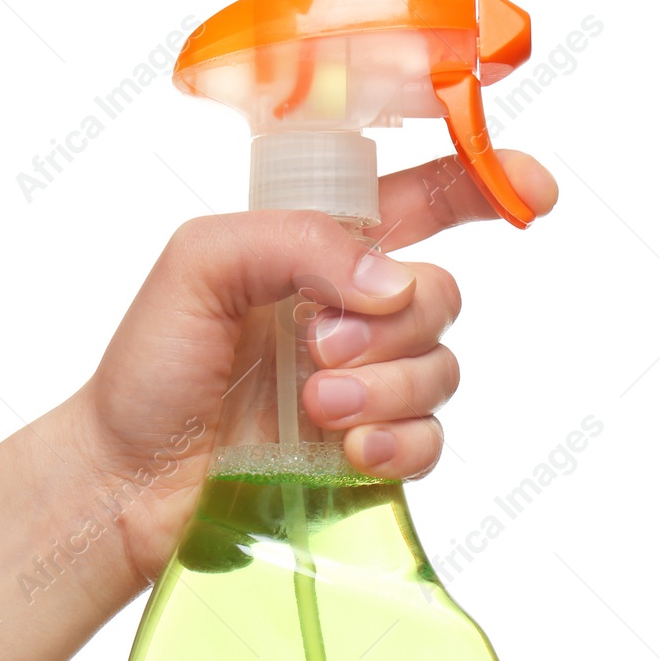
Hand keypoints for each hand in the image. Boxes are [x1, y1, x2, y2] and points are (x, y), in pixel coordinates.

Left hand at [65, 152, 557, 586]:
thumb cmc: (149, 368)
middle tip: (317, 348)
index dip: (480, 182)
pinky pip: (431, 440)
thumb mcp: (199, 264)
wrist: (126, 478)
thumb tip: (386, 283)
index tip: (533, 189)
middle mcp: (347, 315)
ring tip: (316, 405)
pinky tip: (353, 449)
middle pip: (437, 293)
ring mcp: (361, 386)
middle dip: (393, 320)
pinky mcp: (364, 453)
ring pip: (441, 369)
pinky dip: (401, 440)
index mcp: (313, 254)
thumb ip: (293, 239)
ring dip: (388, 384)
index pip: (415, 201)